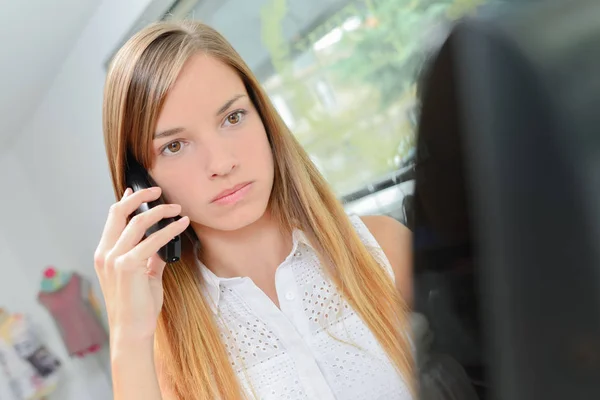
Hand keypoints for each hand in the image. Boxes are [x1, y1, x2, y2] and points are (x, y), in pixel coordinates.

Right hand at [94, 187, 189, 342]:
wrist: (132, 329)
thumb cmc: (138, 306)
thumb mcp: (144, 276)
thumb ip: (151, 257)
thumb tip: (163, 243)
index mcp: (105, 254)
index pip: (112, 219)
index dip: (125, 202)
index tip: (137, 191)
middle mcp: (105, 254)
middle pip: (119, 213)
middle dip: (140, 198)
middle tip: (159, 191)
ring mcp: (114, 260)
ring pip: (137, 223)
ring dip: (160, 212)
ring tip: (177, 209)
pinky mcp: (127, 266)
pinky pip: (152, 241)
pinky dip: (169, 230)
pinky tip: (181, 225)